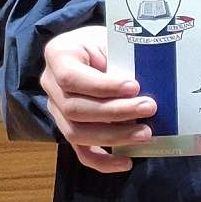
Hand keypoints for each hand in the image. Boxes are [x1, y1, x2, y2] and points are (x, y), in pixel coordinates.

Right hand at [41, 25, 154, 171]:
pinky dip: (102, 161)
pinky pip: (80, 150)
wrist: (96, 49)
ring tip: (145, 133)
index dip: (102, 86)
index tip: (134, 86)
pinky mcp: (69, 127)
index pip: (71, 78)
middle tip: (150, 108)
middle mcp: (50, 84)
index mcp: (58, 55)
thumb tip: (144, 88)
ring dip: (114, 136)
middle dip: (115, 112)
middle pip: (75, 109)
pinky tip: (126, 162)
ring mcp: (56, 109)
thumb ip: (120, 59)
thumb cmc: (106, 41)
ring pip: (76, 132)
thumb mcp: (111, 39)